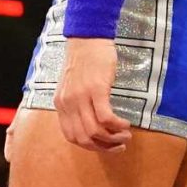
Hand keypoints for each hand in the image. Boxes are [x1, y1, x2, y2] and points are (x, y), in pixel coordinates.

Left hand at [53, 38, 131, 153]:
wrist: (87, 38)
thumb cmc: (84, 61)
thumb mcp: (72, 86)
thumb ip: (76, 104)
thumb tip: (89, 123)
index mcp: (60, 104)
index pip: (71, 136)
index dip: (89, 146)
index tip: (104, 146)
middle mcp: (68, 103)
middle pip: (83, 138)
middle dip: (103, 148)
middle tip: (119, 146)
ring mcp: (81, 97)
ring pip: (95, 131)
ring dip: (113, 139)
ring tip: (125, 135)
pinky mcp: (96, 89)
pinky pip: (106, 118)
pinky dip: (117, 126)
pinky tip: (125, 124)